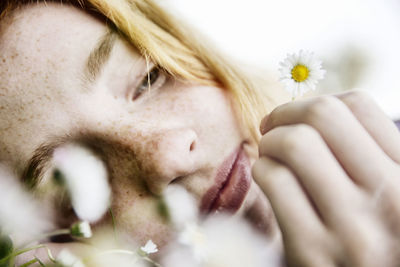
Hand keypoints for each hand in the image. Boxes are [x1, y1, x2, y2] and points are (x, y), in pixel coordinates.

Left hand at [252, 91, 399, 266]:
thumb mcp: (387, 195)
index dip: (316, 103)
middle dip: (284, 113)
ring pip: (294, 143)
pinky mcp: (312, 251)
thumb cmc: (370, 240)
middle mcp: (391, 199)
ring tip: (270, 156)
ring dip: (270, 142)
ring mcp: (352, 228)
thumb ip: (364, 156)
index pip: (357, 104)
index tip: (298, 118)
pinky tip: (267, 181)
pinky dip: (262, 170)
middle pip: (321, 114)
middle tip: (272, 127)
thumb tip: (311, 110)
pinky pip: (274, 179)